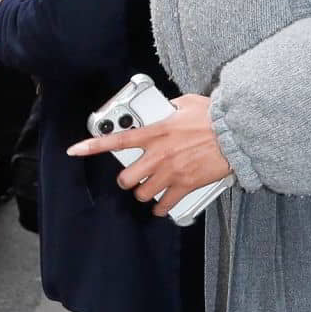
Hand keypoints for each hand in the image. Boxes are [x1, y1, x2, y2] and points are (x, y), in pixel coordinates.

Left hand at [66, 94, 230, 216]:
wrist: (234, 134)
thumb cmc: (213, 118)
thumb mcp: (186, 104)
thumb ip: (170, 108)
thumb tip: (166, 109)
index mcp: (155, 133)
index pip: (117, 140)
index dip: (93, 146)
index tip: (76, 150)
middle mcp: (158, 155)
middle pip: (126, 178)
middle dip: (127, 180)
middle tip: (134, 177)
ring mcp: (170, 173)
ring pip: (142, 194)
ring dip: (144, 193)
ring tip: (151, 189)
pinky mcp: (185, 186)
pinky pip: (164, 205)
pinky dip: (162, 208)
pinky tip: (163, 205)